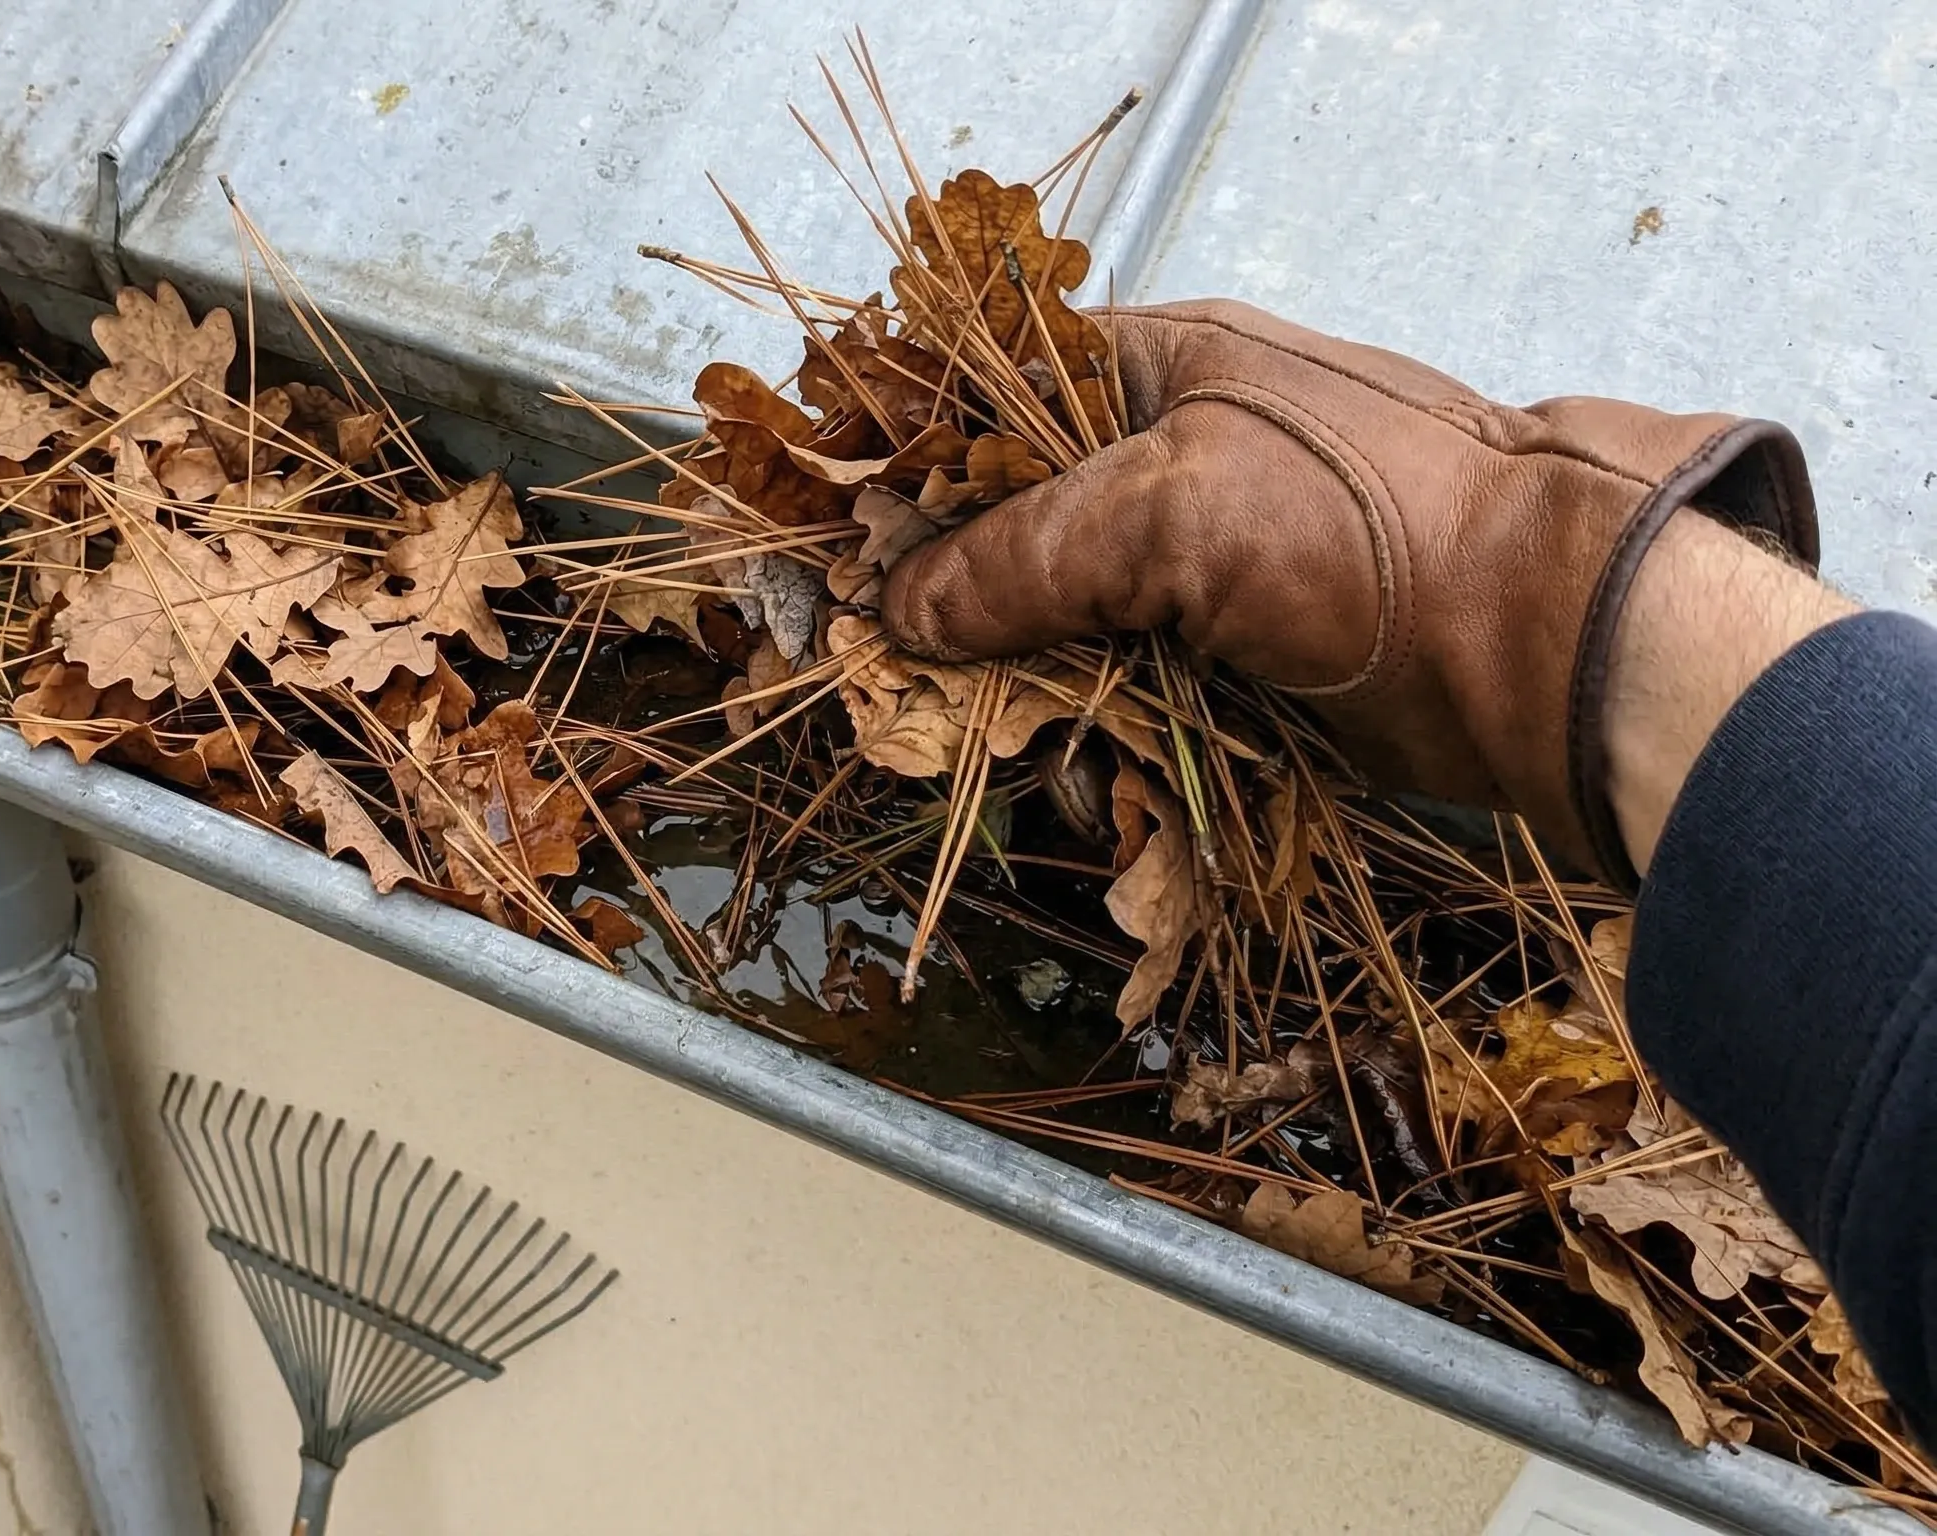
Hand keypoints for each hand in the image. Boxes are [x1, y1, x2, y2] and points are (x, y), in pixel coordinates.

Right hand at [880, 299, 1818, 886]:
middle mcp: (1170, 455)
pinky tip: (1055, 763)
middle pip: (1002, 511)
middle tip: (868, 643)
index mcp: (1154, 369)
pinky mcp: (1232, 657)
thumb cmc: (1369, 526)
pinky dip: (1080, 728)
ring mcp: (1203, 561)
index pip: (980, 382)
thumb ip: (1019, 552)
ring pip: (1051, 613)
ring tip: (959, 720)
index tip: (817, 506)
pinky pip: (1116, 687)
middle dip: (936, 580)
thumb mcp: (1167, 509)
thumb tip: (902, 605)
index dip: (895, 439)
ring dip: (1007, 673)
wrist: (1544, 643)